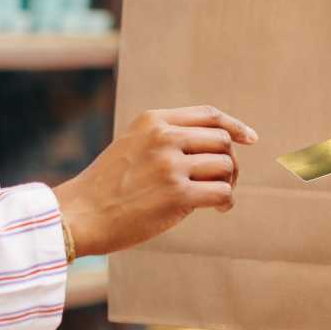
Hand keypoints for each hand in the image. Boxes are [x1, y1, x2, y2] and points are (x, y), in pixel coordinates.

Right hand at [50, 107, 254, 255]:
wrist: (80, 215)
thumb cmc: (106, 187)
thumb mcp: (132, 146)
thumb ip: (165, 139)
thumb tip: (215, 148)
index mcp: (153, 121)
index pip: (208, 114)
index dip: (234, 126)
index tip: (250, 138)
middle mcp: (164, 138)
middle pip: (222, 141)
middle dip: (230, 162)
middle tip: (225, 181)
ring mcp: (171, 166)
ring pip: (225, 166)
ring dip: (228, 184)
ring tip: (217, 197)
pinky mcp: (178, 195)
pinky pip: (222, 193)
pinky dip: (226, 202)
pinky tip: (217, 209)